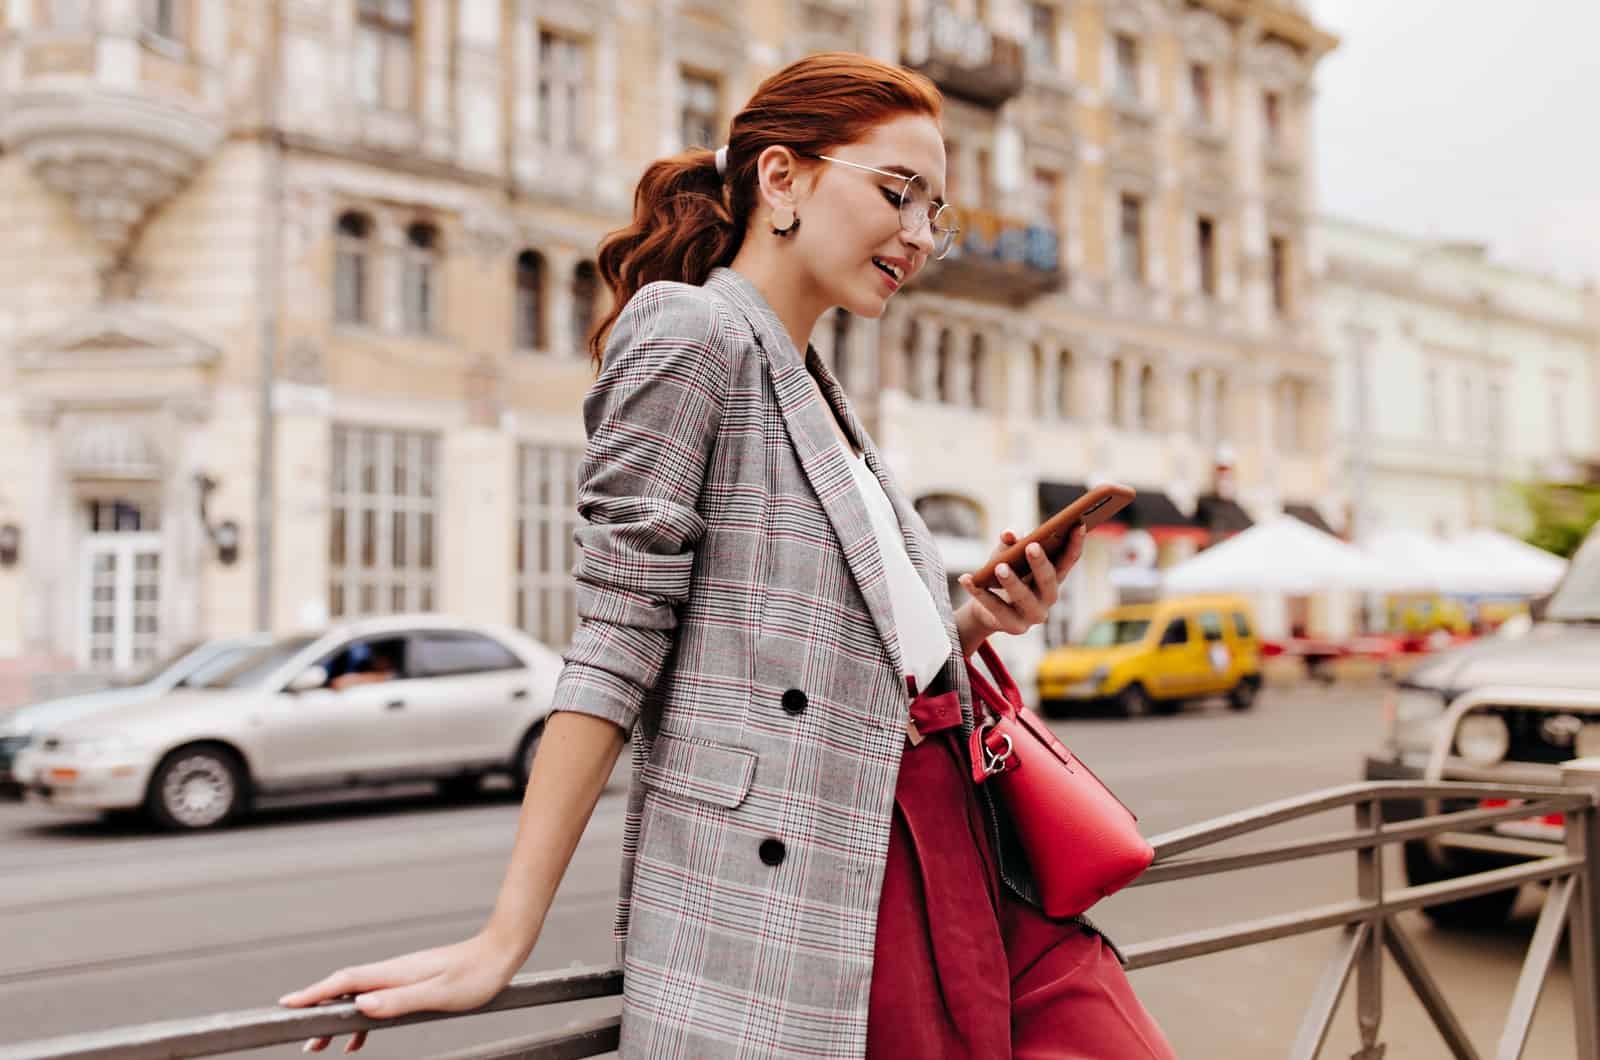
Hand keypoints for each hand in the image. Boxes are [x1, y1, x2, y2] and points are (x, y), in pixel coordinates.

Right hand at [277, 933, 520, 1052]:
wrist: (501, 952)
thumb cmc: (476, 975)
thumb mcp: (438, 994)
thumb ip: (399, 1000)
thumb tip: (362, 1005)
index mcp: (395, 973)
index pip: (345, 981)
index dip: (314, 993)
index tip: (287, 1005)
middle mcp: (393, 971)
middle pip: (345, 990)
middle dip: (319, 1012)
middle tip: (302, 1039)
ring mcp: (401, 976)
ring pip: (359, 997)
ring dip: (338, 1018)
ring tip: (320, 1044)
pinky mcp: (412, 982)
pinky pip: (377, 1001)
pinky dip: (362, 1019)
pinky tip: (359, 1038)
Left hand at [955, 525, 1085, 651]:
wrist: (987, 610)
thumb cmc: (1004, 575)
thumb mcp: (1006, 556)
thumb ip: (1010, 544)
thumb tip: (1009, 534)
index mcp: (1053, 577)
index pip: (1068, 561)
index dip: (1075, 543)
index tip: (1078, 524)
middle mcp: (1048, 597)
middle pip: (1048, 580)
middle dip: (1040, 563)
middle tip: (1031, 545)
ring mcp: (1033, 615)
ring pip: (1023, 597)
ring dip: (1012, 581)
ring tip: (999, 567)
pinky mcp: (1014, 627)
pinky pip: (995, 608)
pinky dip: (979, 592)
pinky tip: (966, 578)